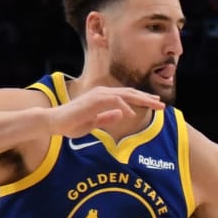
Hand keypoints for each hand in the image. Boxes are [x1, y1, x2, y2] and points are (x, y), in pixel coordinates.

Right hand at [47, 85, 162, 137]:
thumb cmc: (72, 123)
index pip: (127, 96)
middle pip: (129, 94)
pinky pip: (113, 100)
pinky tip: (133, 113)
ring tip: (155, 106)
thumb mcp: (94, 123)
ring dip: (141, 100)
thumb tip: (122, 114)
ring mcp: (97, 95)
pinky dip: (124, 106)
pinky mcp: (92, 101)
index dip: (142, 100)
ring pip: (124, 94)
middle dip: (147, 99)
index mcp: (103, 98)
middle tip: (162, 105)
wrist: (54, 122)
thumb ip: (107, 118)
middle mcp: (102, 93)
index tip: (156, 104)